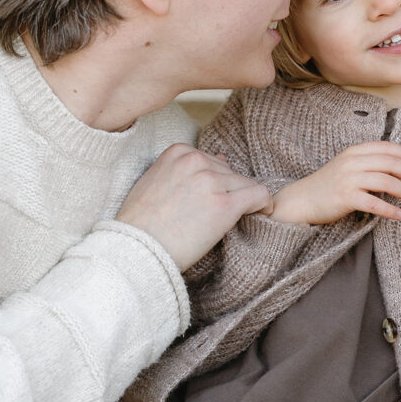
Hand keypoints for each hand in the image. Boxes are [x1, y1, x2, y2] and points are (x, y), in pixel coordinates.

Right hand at [115, 143, 270, 270]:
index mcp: (178, 151)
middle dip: (226, 192)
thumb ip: (184, 169)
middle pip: (229, 172)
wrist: (136, 249)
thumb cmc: (140, 224)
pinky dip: (264, 205)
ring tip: (230, 222)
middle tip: (213, 218)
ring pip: (245, 184)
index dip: (214, 183)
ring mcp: (211, 181)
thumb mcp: (155, 182)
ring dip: (242, 202)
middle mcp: (196, 160)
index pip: (212, 161)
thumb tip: (223, 157)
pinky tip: (262, 214)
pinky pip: (259, 195)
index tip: (207, 202)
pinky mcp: (224, 205)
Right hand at [269, 142, 400, 224]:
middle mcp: (352, 162)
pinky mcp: (346, 198)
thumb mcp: (345, 165)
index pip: (386, 147)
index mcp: (353, 152)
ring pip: (386, 182)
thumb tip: (394, 166)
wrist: (302, 200)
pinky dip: (390, 210)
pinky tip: (399, 215)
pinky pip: (375, 203)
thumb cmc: (327, 185)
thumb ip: (365, 162)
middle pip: (390, 163)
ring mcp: (348, 179)